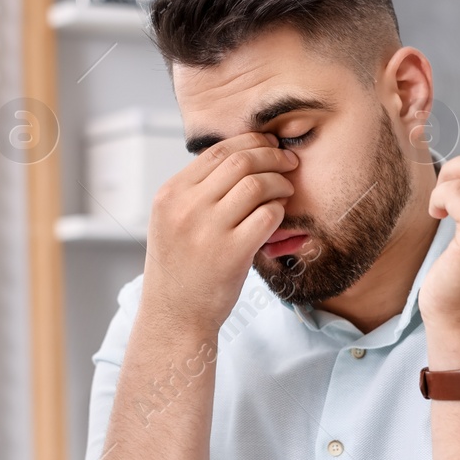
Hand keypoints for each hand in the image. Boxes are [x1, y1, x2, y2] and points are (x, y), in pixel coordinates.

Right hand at [143, 132, 296, 332]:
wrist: (174, 316)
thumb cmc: (180, 268)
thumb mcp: (172, 221)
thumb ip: (197, 191)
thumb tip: (241, 157)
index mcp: (170, 194)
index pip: (218, 151)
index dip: (251, 142)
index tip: (270, 147)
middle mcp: (186, 207)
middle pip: (241, 161)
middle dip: (273, 157)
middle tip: (289, 163)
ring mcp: (208, 230)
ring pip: (257, 184)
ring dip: (280, 183)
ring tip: (286, 191)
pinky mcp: (231, 253)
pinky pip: (267, 215)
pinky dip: (279, 211)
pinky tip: (278, 217)